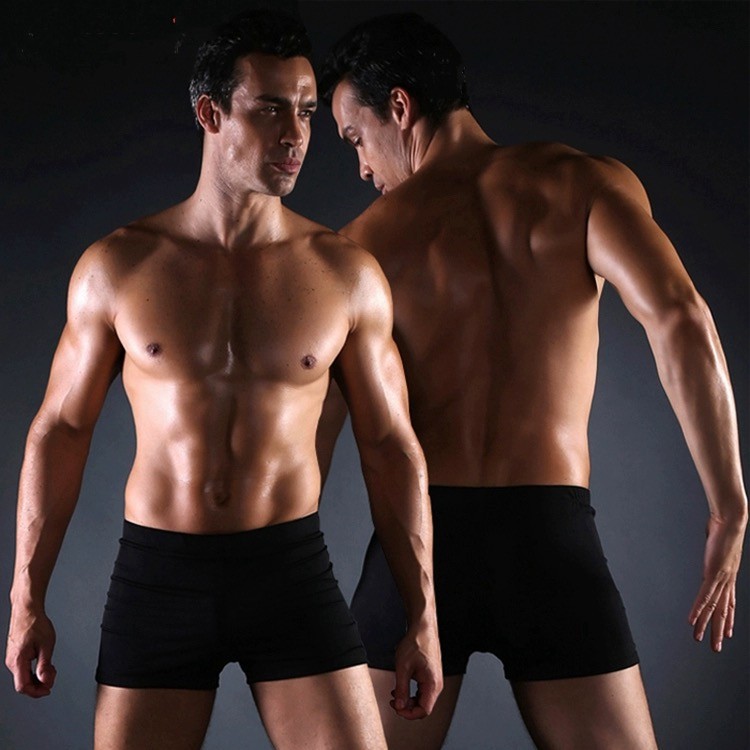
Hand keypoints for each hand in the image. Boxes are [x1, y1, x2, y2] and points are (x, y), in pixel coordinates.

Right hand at [5, 608, 56, 697]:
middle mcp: (12, 662)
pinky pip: (23, 669)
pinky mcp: (15, 655)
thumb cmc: (36, 623)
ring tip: (51, 668)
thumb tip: (46, 681)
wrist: (27, 610)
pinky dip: (34, 670)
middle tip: (53, 676)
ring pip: (24, 676)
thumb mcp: (46, 645)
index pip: (23, 687)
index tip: (48, 689)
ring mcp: (12, 658)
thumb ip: (45, 665)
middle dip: (40, 684)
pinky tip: (43, 664)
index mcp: (18, 661)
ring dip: (38, 677)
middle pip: (23, 683)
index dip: (36, 692)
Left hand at [391, 623, 442, 718]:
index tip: (397, 710)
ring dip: (408, 700)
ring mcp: (434, 680)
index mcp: (433, 684)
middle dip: (407, 707)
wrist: (422, 629)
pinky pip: (421, 691)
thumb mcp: (403, 667)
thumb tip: (399, 706)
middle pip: (423, 707)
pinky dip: (411, 693)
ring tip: (395, 695)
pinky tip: (400, 688)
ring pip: (422, 699)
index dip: (409, 714)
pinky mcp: (430, 676)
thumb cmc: (416, 643)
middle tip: (393, 702)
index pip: (424, 710)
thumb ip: (401, 689)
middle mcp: (436, 684)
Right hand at [689, 513, 746, 651]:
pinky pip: (704, 597)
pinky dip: (698, 610)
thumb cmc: (724, 526)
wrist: (731, 520)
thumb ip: (715, 548)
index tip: (728, 632)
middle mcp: (727, 581)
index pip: (730, 602)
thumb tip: (711, 544)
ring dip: (706, 625)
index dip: (729, 619)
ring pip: (713, 608)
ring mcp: (720, 579)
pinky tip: (693, 620)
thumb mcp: (718, 542)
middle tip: (716, 647)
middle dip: (719, 631)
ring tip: (700, 639)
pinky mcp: (712, 574)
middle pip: (723, 611)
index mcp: (729, 575)